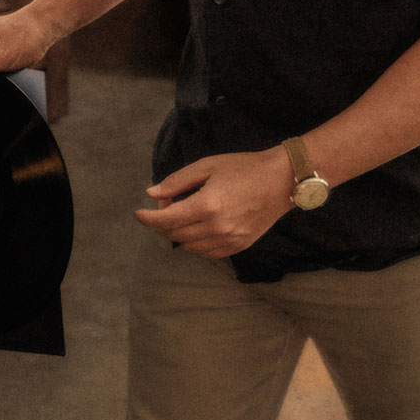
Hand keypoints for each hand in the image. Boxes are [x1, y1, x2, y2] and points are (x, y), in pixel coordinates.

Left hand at [136, 149, 292, 258]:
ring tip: (182, 215)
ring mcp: (229, 240)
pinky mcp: (238, 246)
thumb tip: (152, 194)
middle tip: (165, 205)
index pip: (166, 220)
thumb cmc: (244, 168)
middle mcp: (216, 228)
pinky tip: (197, 229)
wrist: (281, 181)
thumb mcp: (208, 166)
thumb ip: (177, 181)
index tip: (138, 212)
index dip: (148, 218)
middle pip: (175, 235)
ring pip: (189, 247)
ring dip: (177, 234)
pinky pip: (207, 252)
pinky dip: (195, 243)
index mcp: (207, 205)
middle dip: (161, 223)